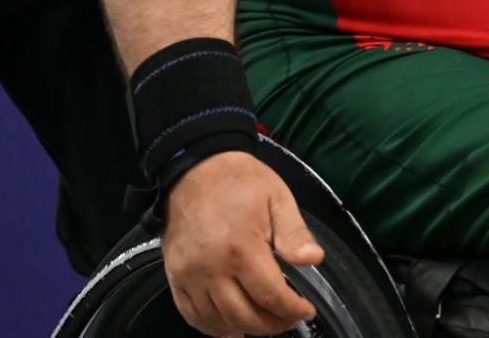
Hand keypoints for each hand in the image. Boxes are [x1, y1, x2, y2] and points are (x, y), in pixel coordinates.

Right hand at [162, 151, 323, 336]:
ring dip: (245, 328)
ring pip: (219, 322)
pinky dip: (213, 327)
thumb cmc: (238, 181)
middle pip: (245, 316)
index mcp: (242, 247)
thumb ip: (295, 233)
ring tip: (265, 321)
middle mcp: (212, 267)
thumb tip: (313, 259)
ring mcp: (190, 275)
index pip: (271, 296)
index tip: (305, 310)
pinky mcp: (175, 277)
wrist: (195, 168)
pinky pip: (192, 315)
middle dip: (273, 325)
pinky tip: (231, 324)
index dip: (293, 311)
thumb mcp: (277, 197)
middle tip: (288, 319)